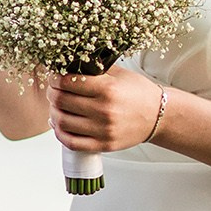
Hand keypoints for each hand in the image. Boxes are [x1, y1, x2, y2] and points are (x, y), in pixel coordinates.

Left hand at [48, 66, 166, 154]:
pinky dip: (60, 133)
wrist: (158, 116)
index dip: (55, 79)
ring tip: (57, 107)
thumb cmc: (138, 93)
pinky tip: (60, 125)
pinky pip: (71, 142)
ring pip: (62, 122)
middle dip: (52, 94)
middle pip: (61, 101)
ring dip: (53, 113)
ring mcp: (103, 130)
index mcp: (107, 89)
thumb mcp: (118, 74)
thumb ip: (94, 69)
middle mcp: (104, 110)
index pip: (68, 82)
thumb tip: (67, 65)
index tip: (54, 77)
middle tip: (54, 91)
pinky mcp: (103, 145)